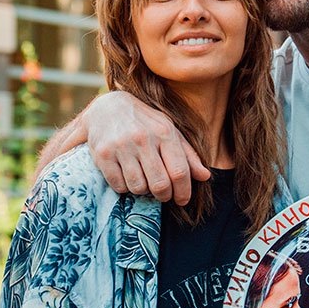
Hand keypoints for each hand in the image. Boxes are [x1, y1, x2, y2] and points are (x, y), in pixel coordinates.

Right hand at [85, 92, 209, 204]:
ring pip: (139, 187)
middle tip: (162, 194)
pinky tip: (126, 176)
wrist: (108, 107)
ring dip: (143, 191)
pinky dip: (124, 187)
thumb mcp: (169, 131)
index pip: (179, 171)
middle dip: (164, 195)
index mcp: (164, 132)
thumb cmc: (145, 123)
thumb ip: (187, 154)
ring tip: (142, 180)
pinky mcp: (103, 154)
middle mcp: (143, 138)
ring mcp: (121, 146)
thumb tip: (205, 176)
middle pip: (160, 184)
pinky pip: (119, 185)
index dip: (183, 191)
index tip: (181, 200)